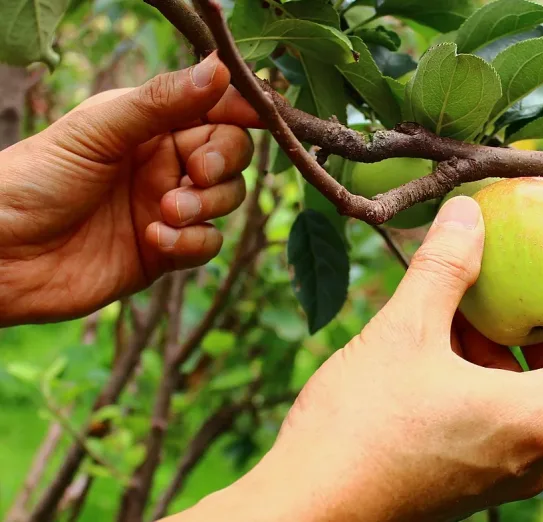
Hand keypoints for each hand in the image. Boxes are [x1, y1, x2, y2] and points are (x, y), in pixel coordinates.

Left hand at [0, 53, 262, 325]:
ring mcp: (167, 208)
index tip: (258, 117)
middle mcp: (164, 164)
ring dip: (206, 205)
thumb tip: (220, 68)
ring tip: (166, 210)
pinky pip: (206, 244)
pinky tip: (154, 240)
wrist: (0, 255)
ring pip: (225, 200)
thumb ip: (162, 102)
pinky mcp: (165, 252)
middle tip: (199, 171)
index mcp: (149, 125)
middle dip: (224, 163)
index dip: (241, 112)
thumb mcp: (99, 130)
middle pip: (231, 156)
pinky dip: (191, 242)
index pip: (214, 111)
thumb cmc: (35, 179)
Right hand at [174, 196, 542, 521]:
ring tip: (458, 311)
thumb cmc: (360, 426)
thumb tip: (470, 212)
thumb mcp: (404, 331)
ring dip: (505, 350)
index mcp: (538, 417)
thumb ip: (445, 266)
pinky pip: (501, 420)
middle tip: (511, 280)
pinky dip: (484, 380)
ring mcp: (503, 476)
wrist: (310, 508)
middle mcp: (534, 454)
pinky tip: (435, 352)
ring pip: (529, 397)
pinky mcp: (472, 484)